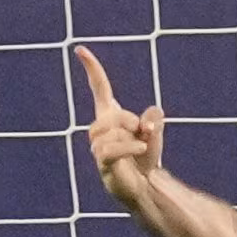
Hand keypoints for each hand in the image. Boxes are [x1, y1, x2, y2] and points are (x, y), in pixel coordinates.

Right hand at [74, 45, 165, 209]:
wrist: (144, 187)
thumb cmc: (145, 158)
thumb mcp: (155, 133)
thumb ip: (154, 119)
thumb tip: (151, 118)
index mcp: (110, 117)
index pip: (100, 88)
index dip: (92, 69)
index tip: (80, 50)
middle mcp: (100, 130)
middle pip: (109, 114)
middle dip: (128, 120)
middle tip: (143, 132)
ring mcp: (99, 147)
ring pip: (108, 132)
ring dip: (129, 137)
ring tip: (141, 147)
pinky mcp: (103, 164)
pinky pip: (109, 150)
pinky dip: (128, 147)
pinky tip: (141, 149)